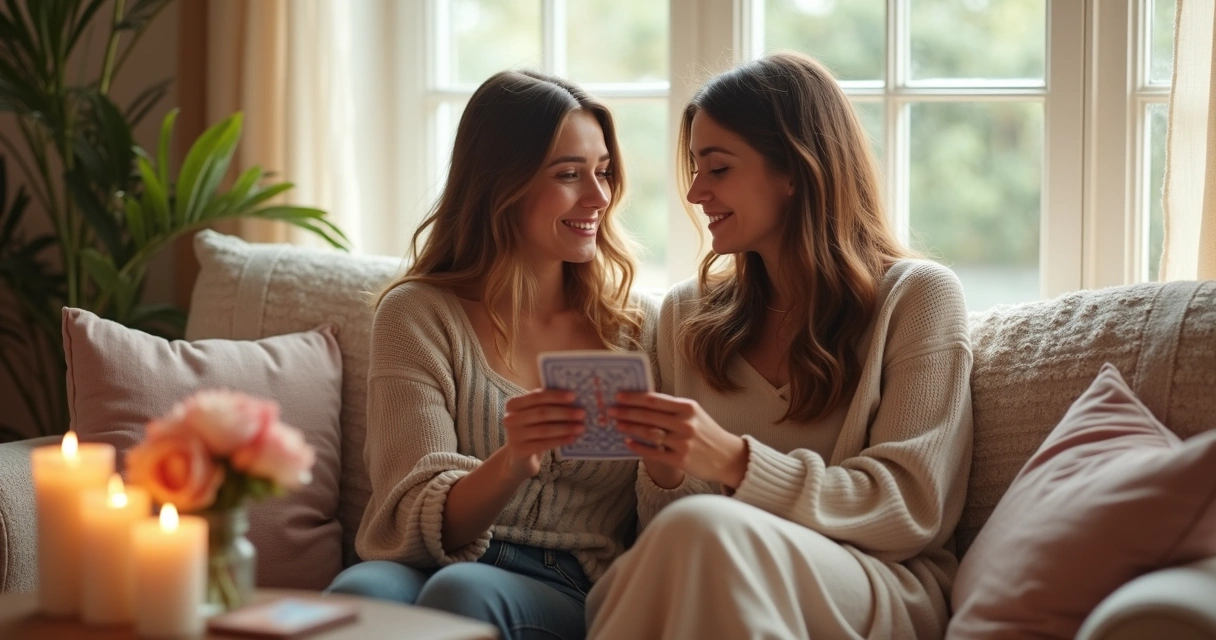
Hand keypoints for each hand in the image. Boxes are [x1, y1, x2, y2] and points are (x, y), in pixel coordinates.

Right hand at [495, 389, 584, 481]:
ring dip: (565, 428)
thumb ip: (547, 404)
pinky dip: (560, 440)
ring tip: (581, 427)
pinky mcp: (519, 450)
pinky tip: (572, 438)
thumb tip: (573, 398)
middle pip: (542, 413)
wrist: (519, 456)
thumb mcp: (534, 414)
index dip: (556, 396)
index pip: (536, 396)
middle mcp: (509, 418)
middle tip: (582, 413)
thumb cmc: (531, 430)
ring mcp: (513, 435)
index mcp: (513, 404)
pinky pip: (544, 444)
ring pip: (544, 429)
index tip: (574, 396)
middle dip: (564, 413)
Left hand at [610, 392, 748, 488]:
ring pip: (649, 433)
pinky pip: (654, 452)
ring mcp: (683, 442)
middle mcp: (685, 423)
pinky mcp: (681, 460)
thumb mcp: (694, 414)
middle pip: (648, 415)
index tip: (618, 396)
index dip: (634, 398)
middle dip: (626, 412)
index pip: (654, 400)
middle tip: (610, 411)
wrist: (727, 456)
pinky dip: (638, 447)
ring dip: (630, 428)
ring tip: (617, 425)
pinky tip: (627, 443)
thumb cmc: (706, 432)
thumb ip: (671, 408)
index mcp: (687, 408)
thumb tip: (642, 401)